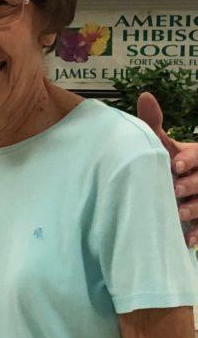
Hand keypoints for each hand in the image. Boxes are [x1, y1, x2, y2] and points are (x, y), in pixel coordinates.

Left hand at [138, 92, 197, 245]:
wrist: (192, 181)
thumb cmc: (177, 163)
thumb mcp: (168, 144)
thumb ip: (154, 124)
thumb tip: (144, 95)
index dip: (189, 160)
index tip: (175, 166)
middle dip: (190, 186)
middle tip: (174, 191)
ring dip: (193, 210)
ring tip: (178, 215)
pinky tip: (189, 242)